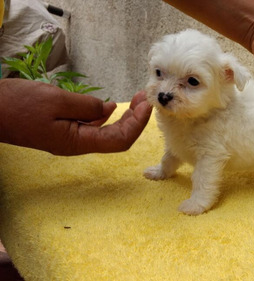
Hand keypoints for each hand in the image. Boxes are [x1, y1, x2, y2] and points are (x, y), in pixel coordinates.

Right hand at [0, 79, 151, 154]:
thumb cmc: (17, 105)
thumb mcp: (56, 100)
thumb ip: (87, 106)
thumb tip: (109, 109)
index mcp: (77, 142)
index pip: (119, 140)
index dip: (137, 125)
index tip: (146, 105)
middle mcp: (77, 145)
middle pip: (116, 138)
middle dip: (135, 120)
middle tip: (144, 100)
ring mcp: (70, 139)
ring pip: (106, 133)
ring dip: (123, 118)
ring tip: (135, 101)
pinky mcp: (63, 131)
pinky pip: (91, 128)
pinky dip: (106, 116)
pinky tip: (111, 106)